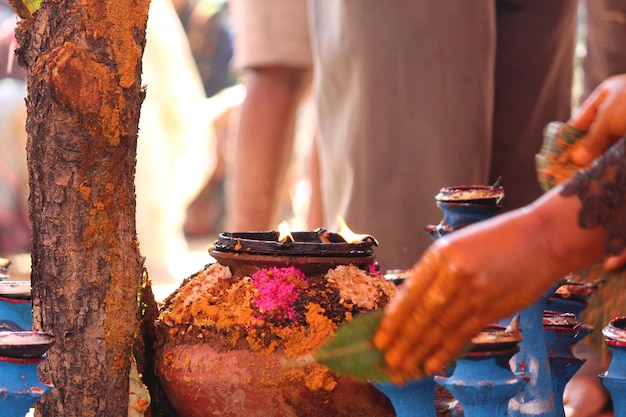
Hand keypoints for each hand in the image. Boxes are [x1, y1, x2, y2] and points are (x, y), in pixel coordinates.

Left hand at [373, 214, 557, 380]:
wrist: (543, 237)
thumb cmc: (498, 239)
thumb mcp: (458, 246)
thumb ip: (436, 272)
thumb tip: (412, 302)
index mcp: (440, 254)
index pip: (410, 293)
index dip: (393, 319)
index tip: (380, 337)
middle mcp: (454, 272)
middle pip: (422, 314)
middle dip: (402, 340)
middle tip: (387, 359)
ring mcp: (475, 291)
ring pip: (441, 327)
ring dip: (420, 350)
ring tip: (404, 366)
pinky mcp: (494, 306)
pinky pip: (464, 333)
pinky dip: (446, 351)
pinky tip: (432, 363)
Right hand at [569, 73, 625, 165]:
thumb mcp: (608, 119)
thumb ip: (592, 140)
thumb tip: (577, 160)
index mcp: (610, 93)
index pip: (584, 118)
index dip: (571, 136)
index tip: (560, 154)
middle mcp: (622, 108)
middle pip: (598, 133)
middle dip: (585, 150)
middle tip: (572, 169)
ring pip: (611, 143)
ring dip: (599, 157)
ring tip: (586, 174)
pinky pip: (621, 150)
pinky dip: (613, 159)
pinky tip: (604, 170)